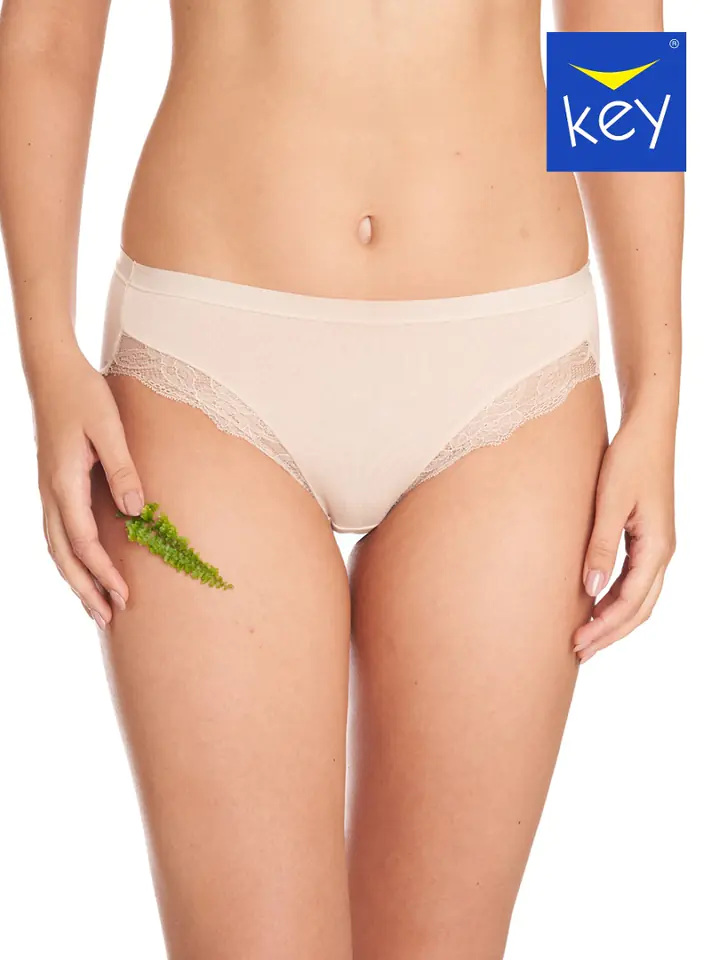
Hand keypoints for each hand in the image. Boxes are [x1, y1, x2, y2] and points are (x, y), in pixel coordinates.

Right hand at [33, 347, 143, 628]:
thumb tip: (135, 510)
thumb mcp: (109, 428)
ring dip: (76, 578)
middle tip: (110, 619)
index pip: (84, 542)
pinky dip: (71, 557)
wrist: (53, 371)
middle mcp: (50, 493)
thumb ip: (122, 468)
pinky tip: (86, 567)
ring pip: (56, 547)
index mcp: (63, 483)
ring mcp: (48, 490)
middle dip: (86, 589)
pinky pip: (59, 532)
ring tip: (97, 606)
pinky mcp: (54, 485)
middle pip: (63, 555)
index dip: (104, 573)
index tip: (126, 596)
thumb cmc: (84, 394)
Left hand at [573, 410, 676, 662]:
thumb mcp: (610, 501)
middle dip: (610, 634)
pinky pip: (635, 581)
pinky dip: (615, 599)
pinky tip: (593, 605)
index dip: (604, 627)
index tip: (577, 643)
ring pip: (639, 598)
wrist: (647, 429)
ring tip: (584, 637)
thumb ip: (600, 546)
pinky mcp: (646, 538)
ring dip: (613, 620)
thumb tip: (589, 590)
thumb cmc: (628, 459)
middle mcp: (662, 552)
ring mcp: (657, 546)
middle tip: (577, 653)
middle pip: (639, 609)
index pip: (631, 602)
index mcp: (657, 547)